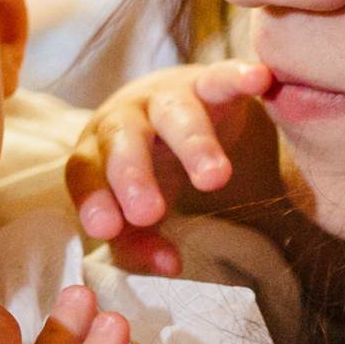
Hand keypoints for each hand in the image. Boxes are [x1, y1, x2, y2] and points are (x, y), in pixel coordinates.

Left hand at [68, 61, 278, 275]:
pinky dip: (238, 76)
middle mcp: (125, 119)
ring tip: (213, 177)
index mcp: (96, 151)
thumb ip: (139, 242)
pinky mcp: (206, 83)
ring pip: (175, 114)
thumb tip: (169, 266)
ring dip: (194, 144)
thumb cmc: (146, 167)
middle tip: (150, 212)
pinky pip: (221, 78)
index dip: (93, 200)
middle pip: (123, 140)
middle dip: (132, 174)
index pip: (85, 173)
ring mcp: (165, 98)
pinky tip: (259, 79)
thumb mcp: (134, 208)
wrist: (170, 103)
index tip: (106, 229)